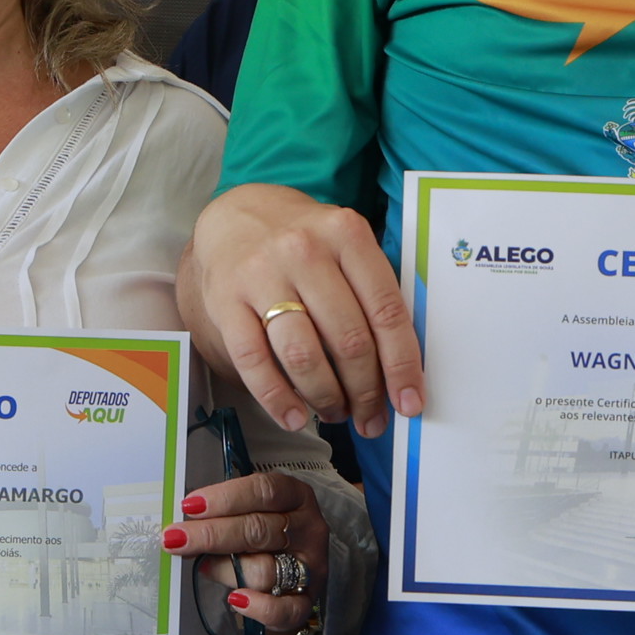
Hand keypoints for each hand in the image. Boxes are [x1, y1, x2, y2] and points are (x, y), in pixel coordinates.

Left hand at [162, 465, 330, 634]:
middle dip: (211, 534)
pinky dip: (259, 607)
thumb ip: (222, 515)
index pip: (264, 491)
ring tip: (204, 567)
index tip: (190, 506)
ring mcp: (310, 565)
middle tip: (175, 538)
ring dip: (226, 569)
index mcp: (295, 497)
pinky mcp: (306, 600)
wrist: (286, 576)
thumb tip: (181, 524)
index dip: (226, 498)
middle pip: (258, 529)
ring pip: (265, 568)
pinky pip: (284, 608)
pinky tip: (236, 600)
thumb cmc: (261, 536)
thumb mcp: (248, 514)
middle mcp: (307, 529)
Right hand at [187, 182, 423, 435]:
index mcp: (347, 235)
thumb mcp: (346, 246)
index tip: (409, 403)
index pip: (385, 311)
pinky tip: (294, 416)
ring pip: (303, 355)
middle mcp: (304, 251)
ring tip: (336, 413)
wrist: (236, 217)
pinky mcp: (226, 301)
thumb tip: (399, 370)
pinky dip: (277, 398)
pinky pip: (254, 361)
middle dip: (365, 392)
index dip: (401, 365)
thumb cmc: (305, 243)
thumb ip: (373, 292)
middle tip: (370, 417)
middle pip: (347, 340)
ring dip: (326, 398)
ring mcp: (261, 275)